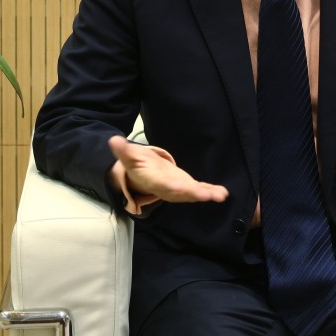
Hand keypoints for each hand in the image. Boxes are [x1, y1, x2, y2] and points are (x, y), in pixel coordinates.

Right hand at [108, 135, 227, 210]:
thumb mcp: (129, 157)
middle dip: (193, 193)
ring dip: (206, 194)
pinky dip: (211, 191)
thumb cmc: (137, 165)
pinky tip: (222, 193)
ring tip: (220, 195)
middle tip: (205, 195)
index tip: (178, 187)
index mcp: (154, 181)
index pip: (162, 184)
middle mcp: (167, 188)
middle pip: (181, 192)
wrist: (144, 175)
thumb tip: (113, 140)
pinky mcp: (187, 187)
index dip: (170, 186)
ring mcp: (179, 189)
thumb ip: (123, 150)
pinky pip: (200, 189)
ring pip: (193, 193)